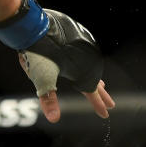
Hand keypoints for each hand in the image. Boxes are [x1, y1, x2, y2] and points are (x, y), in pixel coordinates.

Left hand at [0, 0, 114, 122]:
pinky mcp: (77, 37)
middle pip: (95, 80)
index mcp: (80, 70)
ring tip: (102, 85)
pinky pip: (87, 55)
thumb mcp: (42, 78)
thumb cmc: (38, 53)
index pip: (91, 92)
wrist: (34, 26)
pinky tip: (87, 64)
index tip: (106, 114)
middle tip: (111, 104)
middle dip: (102, 94)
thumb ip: (48, 100)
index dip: (98, 104)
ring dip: (96, 78)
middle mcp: (85, 58)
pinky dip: (89, 64)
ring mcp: (82, 47)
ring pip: (92, 66)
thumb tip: (54, 120)